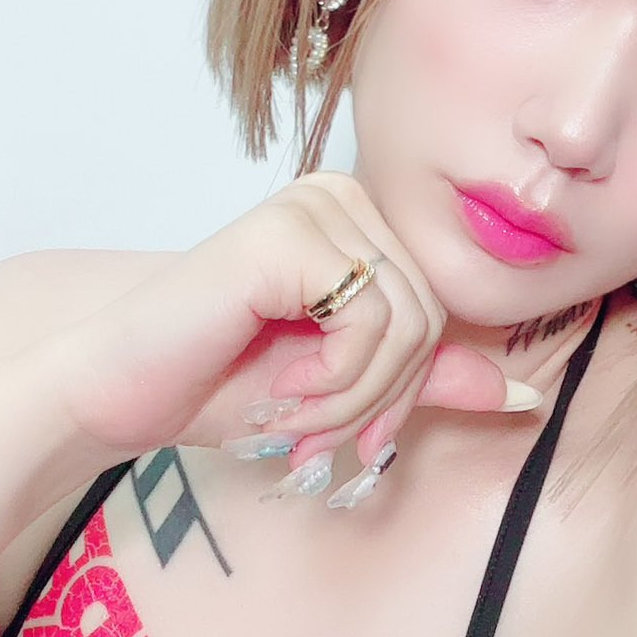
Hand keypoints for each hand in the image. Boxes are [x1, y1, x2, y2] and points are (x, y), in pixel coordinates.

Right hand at [48, 173, 536, 469]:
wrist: (114, 388)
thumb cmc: (211, 382)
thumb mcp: (344, 389)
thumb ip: (425, 381)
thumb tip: (523, 396)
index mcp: (360, 222)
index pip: (441, 312)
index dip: (410, 391)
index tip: (361, 440)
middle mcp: (342, 196)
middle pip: (432, 319)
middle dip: (382, 402)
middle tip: (318, 440)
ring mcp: (314, 206)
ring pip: (409, 324)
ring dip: (354, 401)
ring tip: (292, 419)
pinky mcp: (288, 231)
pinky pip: (371, 322)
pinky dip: (335, 381)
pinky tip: (279, 391)